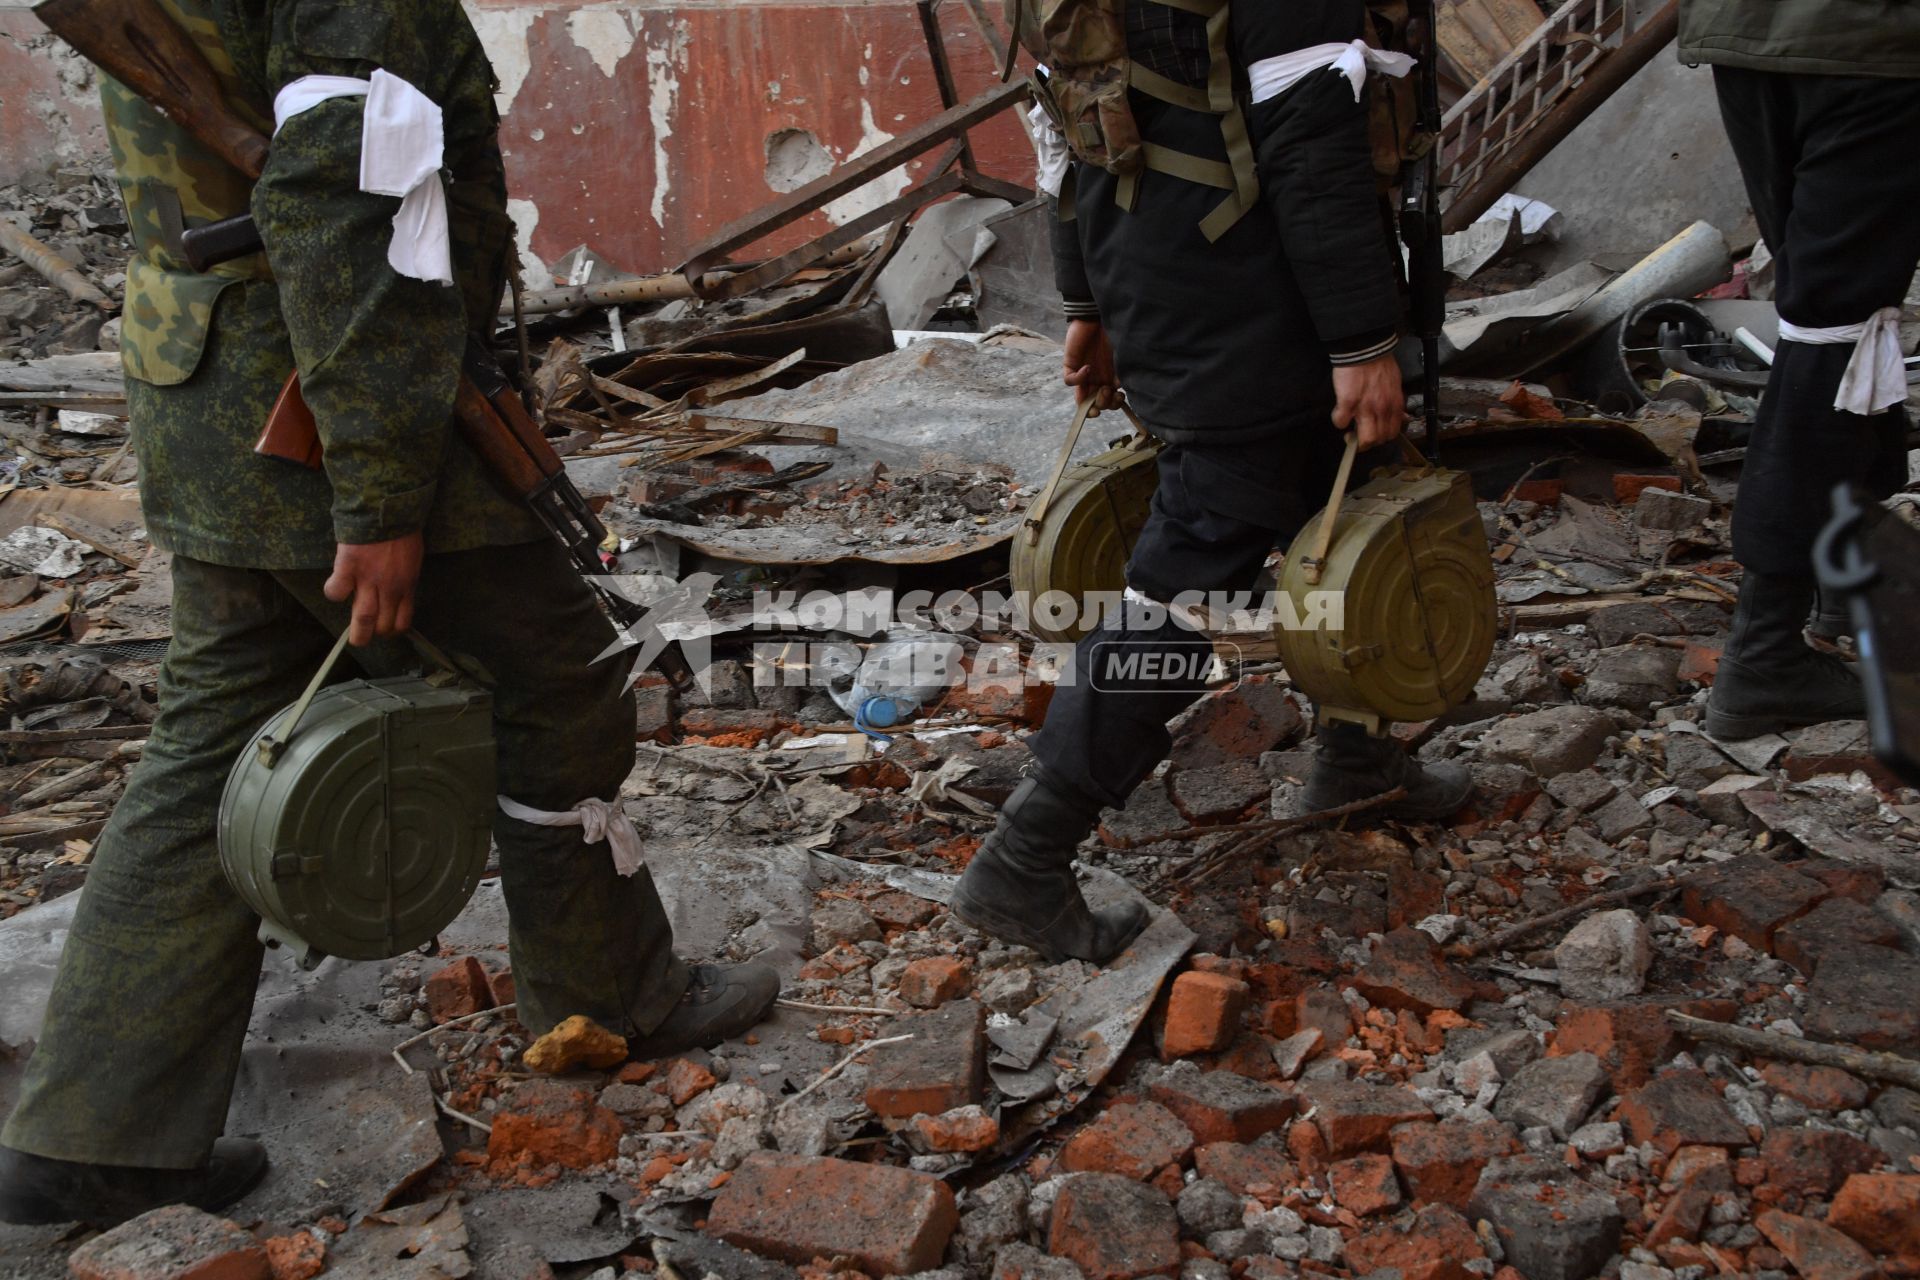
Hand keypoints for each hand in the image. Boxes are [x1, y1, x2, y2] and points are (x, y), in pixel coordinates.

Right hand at [324, 532, 423, 646]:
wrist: (387, 508)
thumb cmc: (402, 530)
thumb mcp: (413, 558)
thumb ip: (405, 577)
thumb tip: (397, 592)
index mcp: (407, 584)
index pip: (403, 619)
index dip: (394, 630)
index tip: (387, 630)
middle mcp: (390, 587)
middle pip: (383, 624)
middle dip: (375, 636)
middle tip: (367, 638)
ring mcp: (368, 579)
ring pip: (363, 618)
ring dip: (358, 632)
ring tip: (354, 639)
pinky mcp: (348, 568)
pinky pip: (336, 591)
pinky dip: (333, 593)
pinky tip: (334, 588)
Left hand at [1063, 317, 1120, 409]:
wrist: (1099, 314)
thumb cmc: (1114, 332)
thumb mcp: (1123, 354)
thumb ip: (1123, 372)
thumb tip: (1123, 389)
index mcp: (1110, 377)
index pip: (1108, 401)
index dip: (1112, 405)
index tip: (1118, 398)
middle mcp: (1096, 379)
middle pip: (1096, 404)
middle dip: (1103, 404)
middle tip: (1108, 391)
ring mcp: (1083, 373)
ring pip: (1081, 399)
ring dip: (1090, 400)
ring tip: (1101, 389)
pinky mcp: (1070, 364)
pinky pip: (1070, 380)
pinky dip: (1078, 378)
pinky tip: (1088, 368)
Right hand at [1331, 354, 1406, 448]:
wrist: (1366, 349)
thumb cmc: (1380, 364)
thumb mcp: (1395, 384)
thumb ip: (1396, 402)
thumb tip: (1401, 417)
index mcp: (1394, 405)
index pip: (1392, 433)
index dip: (1382, 437)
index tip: (1374, 433)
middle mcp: (1382, 409)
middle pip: (1378, 440)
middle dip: (1367, 442)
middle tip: (1359, 434)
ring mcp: (1365, 408)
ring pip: (1364, 439)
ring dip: (1354, 439)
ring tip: (1348, 432)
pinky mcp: (1348, 403)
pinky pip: (1341, 422)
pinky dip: (1338, 421)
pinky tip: (1339, 413)